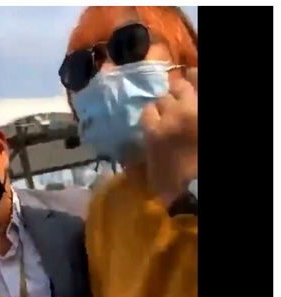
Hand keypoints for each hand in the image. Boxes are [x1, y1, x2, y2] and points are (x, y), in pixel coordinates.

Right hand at [141, 68, 197, 205]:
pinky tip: (194, 74)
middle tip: (169, 105)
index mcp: (154, 132)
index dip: (151, 115)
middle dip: (165, 102)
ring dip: (180, 86)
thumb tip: (126, 156)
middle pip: (163, 98)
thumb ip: (139, 161)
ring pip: (182, 86)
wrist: (201, 189)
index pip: (147, 111)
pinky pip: (200, 84)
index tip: (154, 120)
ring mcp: (193, 109)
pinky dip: (196, 78)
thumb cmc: (176, 187)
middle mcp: (171, 115)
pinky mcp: (204, 109)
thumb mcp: (152, 176)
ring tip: (184, 84)